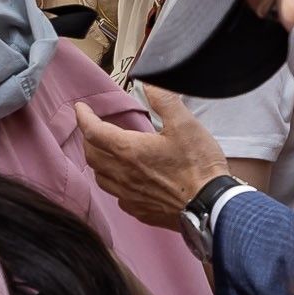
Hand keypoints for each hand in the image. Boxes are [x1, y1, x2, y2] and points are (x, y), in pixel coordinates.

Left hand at [77, 85, 224, 230]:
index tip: (81, 108)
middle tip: (94, 127)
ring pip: (101, 178)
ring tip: (106, 152)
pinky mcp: (141, 210)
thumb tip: (149, 83)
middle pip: (92, 155)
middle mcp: (124, 175)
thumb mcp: (185, 124)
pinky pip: (118, 196)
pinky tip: (126, 179)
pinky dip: (115, 183)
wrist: (212, 204)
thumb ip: (164, 100)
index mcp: (130, 151)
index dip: (83, 117)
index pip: (93, 131)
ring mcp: (131, 195)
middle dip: (88, 138)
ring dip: (98, 161)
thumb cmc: (200, 165)